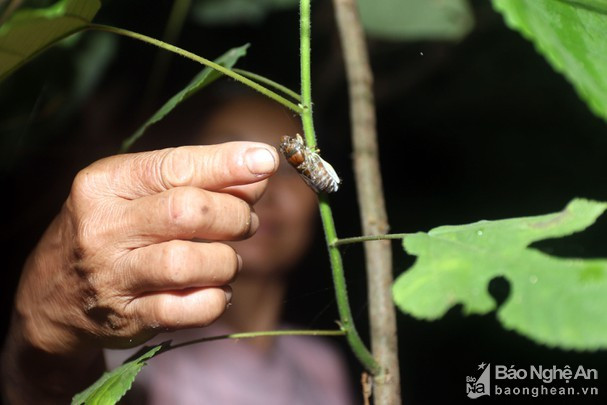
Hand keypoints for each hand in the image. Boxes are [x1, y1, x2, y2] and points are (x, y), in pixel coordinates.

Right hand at [12, 142, 278, 355]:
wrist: (52, 294)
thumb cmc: (110, 228)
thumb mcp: (137, 189)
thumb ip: (195, 176)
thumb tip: (258, 169)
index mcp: (105, 183)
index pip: (175, 168)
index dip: (227, 164)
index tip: (266, 160)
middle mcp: (103, 228)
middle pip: (187, 213)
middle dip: (234, 215)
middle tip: (245, 222)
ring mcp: (113, 276)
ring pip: (190, 263)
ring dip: (227, 260)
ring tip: (228, 258)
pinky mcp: (128, 317)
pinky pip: (189, 310)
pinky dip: (216, 299)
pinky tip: (216, 289)